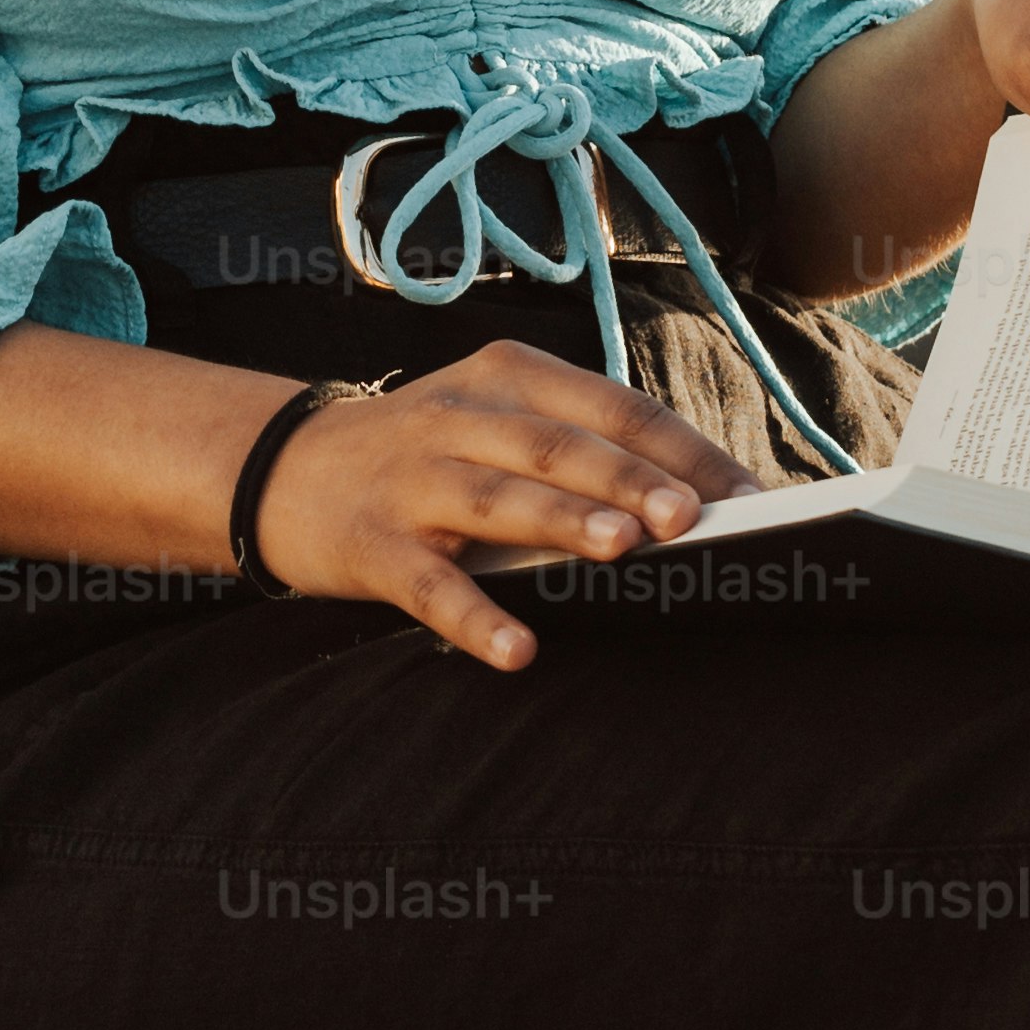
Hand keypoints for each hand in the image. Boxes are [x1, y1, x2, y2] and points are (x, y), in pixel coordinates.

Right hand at [242, 342, 756, 672]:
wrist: (281, 468)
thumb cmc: (425, 453)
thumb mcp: (494, 424)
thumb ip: (578, 452)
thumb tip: (691, 504)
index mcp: (508, 379)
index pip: (611, 407)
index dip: (681, 449)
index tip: (748, 496)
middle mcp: (462, 419)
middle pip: (559, 446)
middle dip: (630, 479)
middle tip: (695, 516)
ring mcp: (413, 481)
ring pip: (500, 499)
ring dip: (564, 522)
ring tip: (624, 548)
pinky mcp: (372, 545)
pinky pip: (430, 585)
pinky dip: (475, 617)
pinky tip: (519, 650)